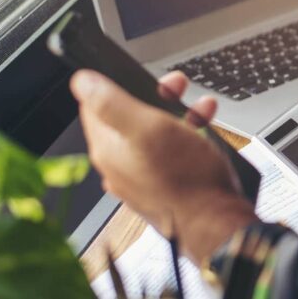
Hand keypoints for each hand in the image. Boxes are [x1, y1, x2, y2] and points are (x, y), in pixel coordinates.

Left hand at [70, 70, 256, 261]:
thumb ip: (111, 103)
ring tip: (199, 109)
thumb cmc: (186, 179)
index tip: (139, 77)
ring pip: (154, 132)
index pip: (94, 105)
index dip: (118, 84)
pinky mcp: (164, 182)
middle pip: (128, 117)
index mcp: (108, 148)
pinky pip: (170, 151)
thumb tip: (82, 81)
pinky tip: (203, 133)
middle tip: (175, 87)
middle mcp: (120, 163)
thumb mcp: (149, 128)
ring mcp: (142, 174)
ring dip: (176, 113)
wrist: (215, 222)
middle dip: (154, 96)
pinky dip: (187, 135)